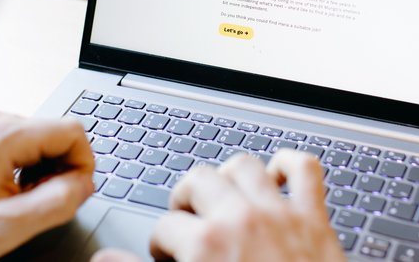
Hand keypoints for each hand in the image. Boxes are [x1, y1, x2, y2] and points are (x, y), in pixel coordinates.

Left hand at [0, 111, 93, 261]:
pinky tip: (12, 193)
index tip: (72, 192)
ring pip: (45, 142)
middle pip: (59, 135)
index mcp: (4, 136)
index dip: (82, 164)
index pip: (73, 131)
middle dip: (62, 171)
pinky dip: (30, 171)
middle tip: (40, 203)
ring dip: (46, 173)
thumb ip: (55, 203)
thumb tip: (83, 185)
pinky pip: (27, 146)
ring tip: (22, 201)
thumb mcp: (6, 227)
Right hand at [91, 150, 344, 261]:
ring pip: (244, 165)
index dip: (161, 244)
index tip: (168, 258)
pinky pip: (305, 169)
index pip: (165, 226)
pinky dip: (290, 165)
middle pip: (197, 180)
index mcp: (206, 245)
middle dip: (185, 199)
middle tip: (187, 220)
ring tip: (223, 196)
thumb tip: (104, 260)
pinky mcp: (314, 219)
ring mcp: (279, 214)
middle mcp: (240, 218)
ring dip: (228, 178)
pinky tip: (276, 177)